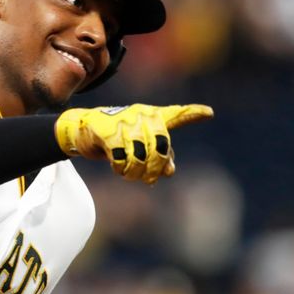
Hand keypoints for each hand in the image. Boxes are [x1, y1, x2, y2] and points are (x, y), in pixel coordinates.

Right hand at [55, 103, 213, 183]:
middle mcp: (141, 115)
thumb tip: (169, 171)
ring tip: (129, 174)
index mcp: (153, 117)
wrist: (83, 129)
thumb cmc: (116, 138)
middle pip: (160, 147)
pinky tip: (118, 168)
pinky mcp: (107, 130)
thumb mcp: (139, 147)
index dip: (192, 114)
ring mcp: (124, 120)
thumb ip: (159, 157)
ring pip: (140, 155)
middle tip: (149, 179)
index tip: (209, 113)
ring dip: (135, 172)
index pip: (175, 115)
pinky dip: (120, 168)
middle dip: (155, 168)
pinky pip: (121, 157)